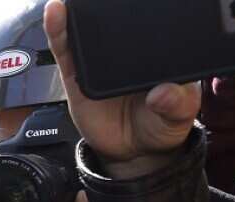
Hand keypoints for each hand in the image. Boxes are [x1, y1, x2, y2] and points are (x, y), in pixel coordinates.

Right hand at [43, 0, 199, 178]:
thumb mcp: (179, 116)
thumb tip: (163, 92)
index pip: (149, 24)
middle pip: (113, 22)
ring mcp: (97, 63)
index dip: (144, 8)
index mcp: (155, 53)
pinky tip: (55, 12)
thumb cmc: (160, 127)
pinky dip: (58, 31)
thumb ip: (177, 104)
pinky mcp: (75, 76)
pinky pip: (65, 51)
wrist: (131, 154)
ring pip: (85, 31)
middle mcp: (125, 52)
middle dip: (107, 3)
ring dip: (77, 11)